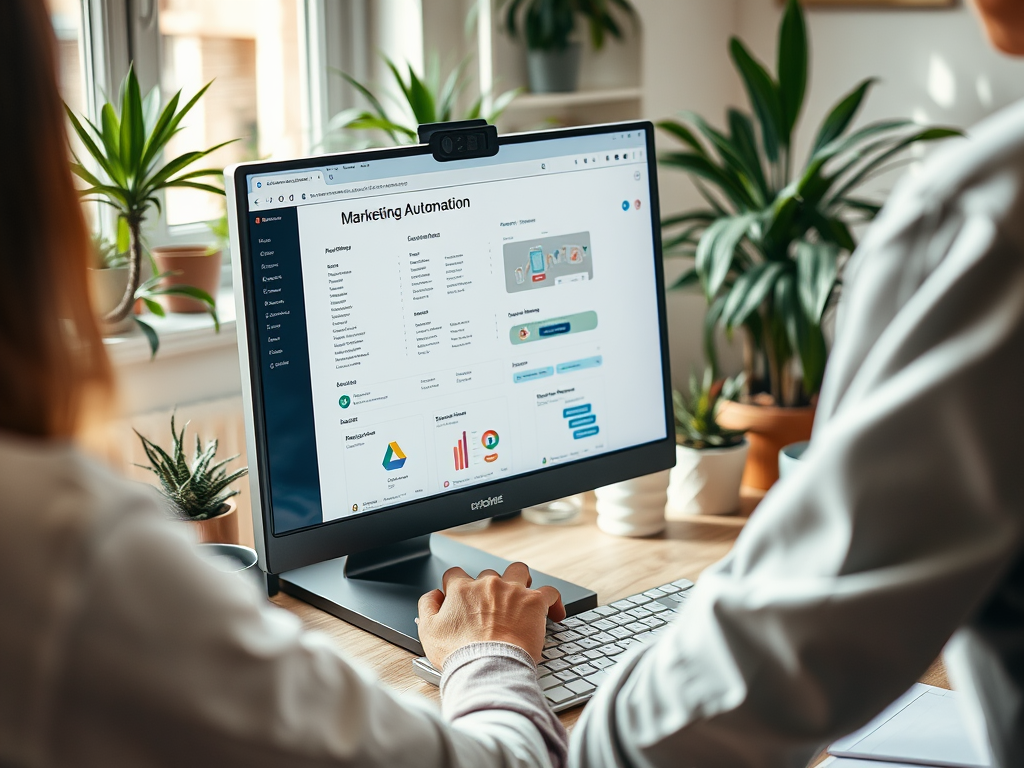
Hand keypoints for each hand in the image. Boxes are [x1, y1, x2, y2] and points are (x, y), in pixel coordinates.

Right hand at [417, 562, 565, 668]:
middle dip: (489, 587)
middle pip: (488, 574)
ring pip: (519, 571)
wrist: (487, 667)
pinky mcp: (535, 603)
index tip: (460, 597)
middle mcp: (488, 584)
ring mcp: (513, 591)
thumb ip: (427, 607)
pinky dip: (553, 600)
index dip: (456, 585)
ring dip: (520, 580)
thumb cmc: (459, 654)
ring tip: (521, 594)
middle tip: (491, 607)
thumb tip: (433, 595)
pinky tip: (554, 611)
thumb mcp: (428, 631)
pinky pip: (550, 592)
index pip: (455, 575)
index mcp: (462, 589)